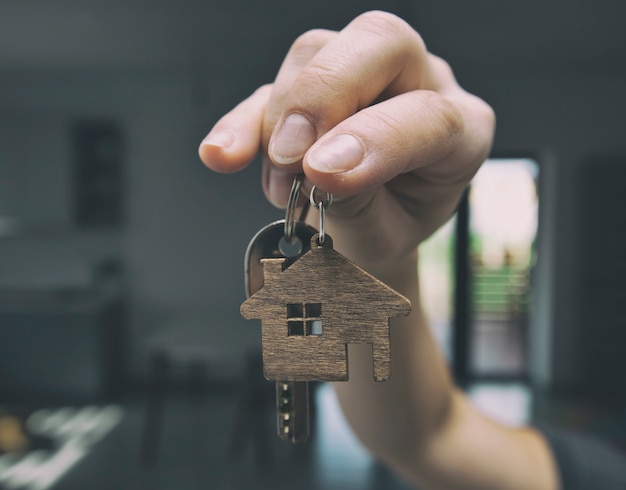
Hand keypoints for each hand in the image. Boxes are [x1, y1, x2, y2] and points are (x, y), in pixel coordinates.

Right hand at [199, 10, 494, 268]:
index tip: (322, 175)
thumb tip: (315, 169)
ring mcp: (364, 80)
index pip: (429, 114)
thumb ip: (358, 202)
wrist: (370, 231)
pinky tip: (223, 154)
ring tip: (279, 183)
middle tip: (290, 154)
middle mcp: (418, 85)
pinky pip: (271, 85)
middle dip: (322, 94)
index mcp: (462, 128)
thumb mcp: (387, 235)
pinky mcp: (314, 89)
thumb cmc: (390, 229)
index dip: (374, 139)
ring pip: (316, 53)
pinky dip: (243, 120)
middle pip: (378, 41)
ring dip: (281, 118)